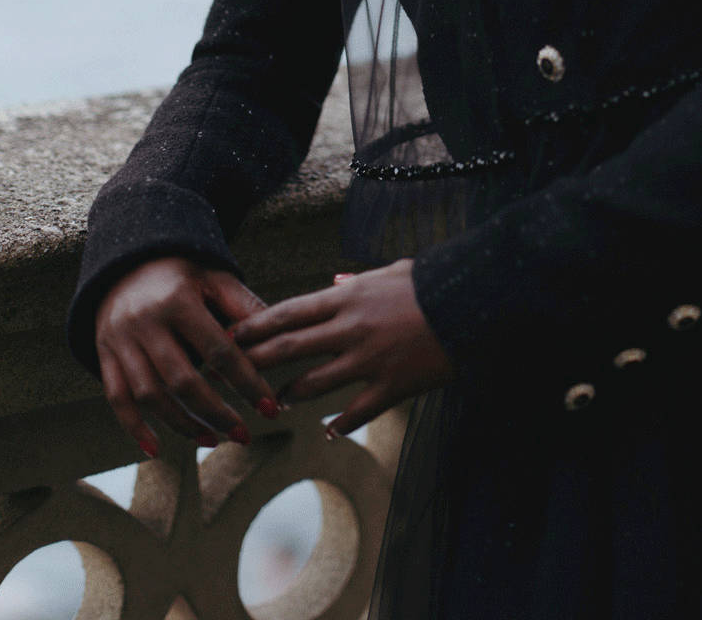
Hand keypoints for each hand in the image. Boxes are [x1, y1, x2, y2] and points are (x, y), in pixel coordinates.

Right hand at [94, 257, 280, 456]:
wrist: (127, 260)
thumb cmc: (183, 273)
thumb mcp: (215, 278)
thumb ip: (244, 307)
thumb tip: (279, 339)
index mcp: (178, 300)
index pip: (219, 351)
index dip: (247, 382)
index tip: (269, 409)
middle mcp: (145, 321)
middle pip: (182, 380)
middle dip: (216, 412)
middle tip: (243, 435)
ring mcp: (120, 340)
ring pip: (150, 395)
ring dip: (182, 425)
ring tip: (212, 440)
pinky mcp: (104, 354)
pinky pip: (117, 398)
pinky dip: (133, 428)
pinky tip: (156, 450)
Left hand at [230, 259, 454, 434]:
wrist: (471, 300)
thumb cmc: (430, 280)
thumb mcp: (389, 271)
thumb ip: (356, 279)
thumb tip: (334, 279)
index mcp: (347, 297)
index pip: (288, 312)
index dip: (255, 325)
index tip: (230, 335)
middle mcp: (350, 328)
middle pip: (290, 347)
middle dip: (256, 362)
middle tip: (229, 374)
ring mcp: (369, 360)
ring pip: (315, 384)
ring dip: (290, 394)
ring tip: (275, 402)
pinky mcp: (392, 386)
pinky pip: (357, 411)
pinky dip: (339, 424)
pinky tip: (328, 431)